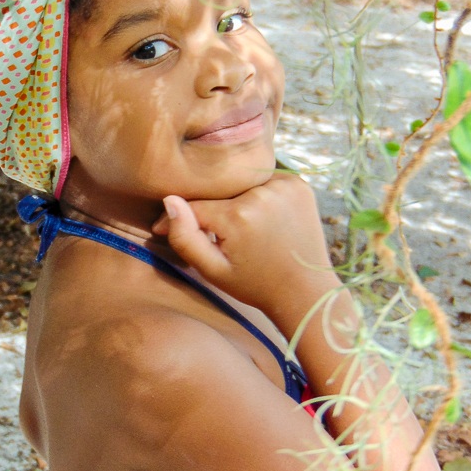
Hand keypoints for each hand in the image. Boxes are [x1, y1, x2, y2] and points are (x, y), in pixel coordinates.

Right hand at [152, 172, 338, 330]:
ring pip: (241, 183)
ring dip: (235, 199)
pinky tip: (263, 216)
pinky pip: (264, 179)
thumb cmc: (255, 284)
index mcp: (238, 216)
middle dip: (212, 209)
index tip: (165, 230)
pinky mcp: (298, 183)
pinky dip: (258, 193)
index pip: (195, 204)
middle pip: (219, 192)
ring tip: (243, 227)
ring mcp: (284, 185)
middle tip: (218, 235)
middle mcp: (262, 192)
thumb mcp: (213, 271)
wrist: (305, 290)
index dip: (180, 218)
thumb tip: (170, 200)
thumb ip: (185, 238)